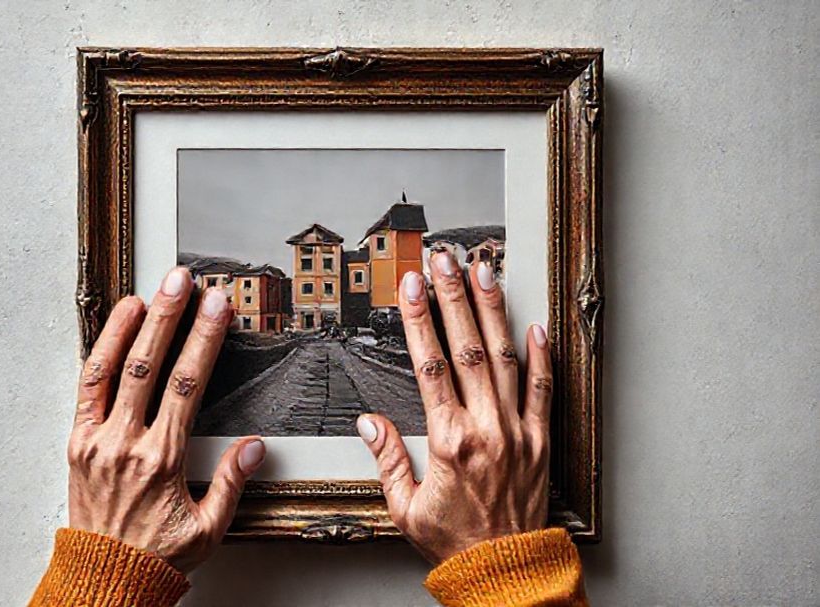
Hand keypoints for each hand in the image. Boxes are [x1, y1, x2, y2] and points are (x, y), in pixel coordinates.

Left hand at [67, 267, 265, 572]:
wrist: (104, 578)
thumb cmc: (156, 554)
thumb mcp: (208, 528)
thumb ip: (232, 483)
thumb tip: (256, 447)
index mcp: (162, 460)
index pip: (187, 384)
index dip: (203, 339)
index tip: (217, 307)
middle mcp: (125, 443)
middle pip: (148, 365)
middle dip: (169, 316)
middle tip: (182, 281)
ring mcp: (96, 440)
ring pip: (110, 370)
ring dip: (128, 327)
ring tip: (144, 293)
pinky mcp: (77, 443)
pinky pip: (86, 389)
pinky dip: (99, 355)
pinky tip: (113, 332)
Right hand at [357, 251, 552, 563]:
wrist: (504, 571)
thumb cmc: (453, 542)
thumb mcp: (404, 507)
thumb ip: (386, 459)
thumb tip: (368, 423)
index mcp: (448, 441)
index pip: (429, 364)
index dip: (419, 319)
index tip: (412, 285)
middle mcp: (485, 428)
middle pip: (466, 347)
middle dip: (453, 296)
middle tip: (445, 259)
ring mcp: (517, 431)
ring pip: (504, 357)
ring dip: (493, 311)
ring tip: (486, 272)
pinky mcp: (540, 441)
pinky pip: (543, 389)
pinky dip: (540, 355)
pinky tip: (535, 324)